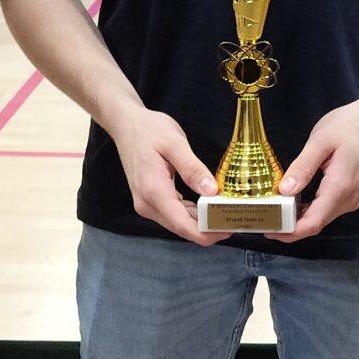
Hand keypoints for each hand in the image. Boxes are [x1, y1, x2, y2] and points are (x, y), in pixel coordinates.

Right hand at [113, 109, 223, 244]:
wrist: (126, 125)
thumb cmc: (148, 130)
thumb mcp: (175, 143)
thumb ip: (192, 169)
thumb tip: (211, 191)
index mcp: (153, 191)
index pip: (182, 225)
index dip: (205, 234)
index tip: (227, 231)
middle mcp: (147, 203)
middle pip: (181, 227)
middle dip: (207, 229)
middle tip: (232, 220)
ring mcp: (147, 203)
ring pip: (178, 222)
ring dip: (200, 222)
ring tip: (224, 213)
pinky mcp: (150, 199)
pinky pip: (173, 213)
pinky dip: (190, 213)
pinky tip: (206, 206)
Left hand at [276, 91, 358, 241]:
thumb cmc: (349, 125)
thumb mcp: (319, 141)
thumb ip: (302, 167)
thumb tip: (284, 190)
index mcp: (340, 187)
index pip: (313, 223)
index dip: (290, 232)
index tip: (269, 230)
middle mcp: (348, 199)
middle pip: (316, 224)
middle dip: (290, 227)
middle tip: (267, 219)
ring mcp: (352, 198)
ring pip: (321, 217)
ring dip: (299, 218)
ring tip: (276, 210)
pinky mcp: (351, 193)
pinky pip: (327, 209)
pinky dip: (309, 209)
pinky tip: (294, 201)